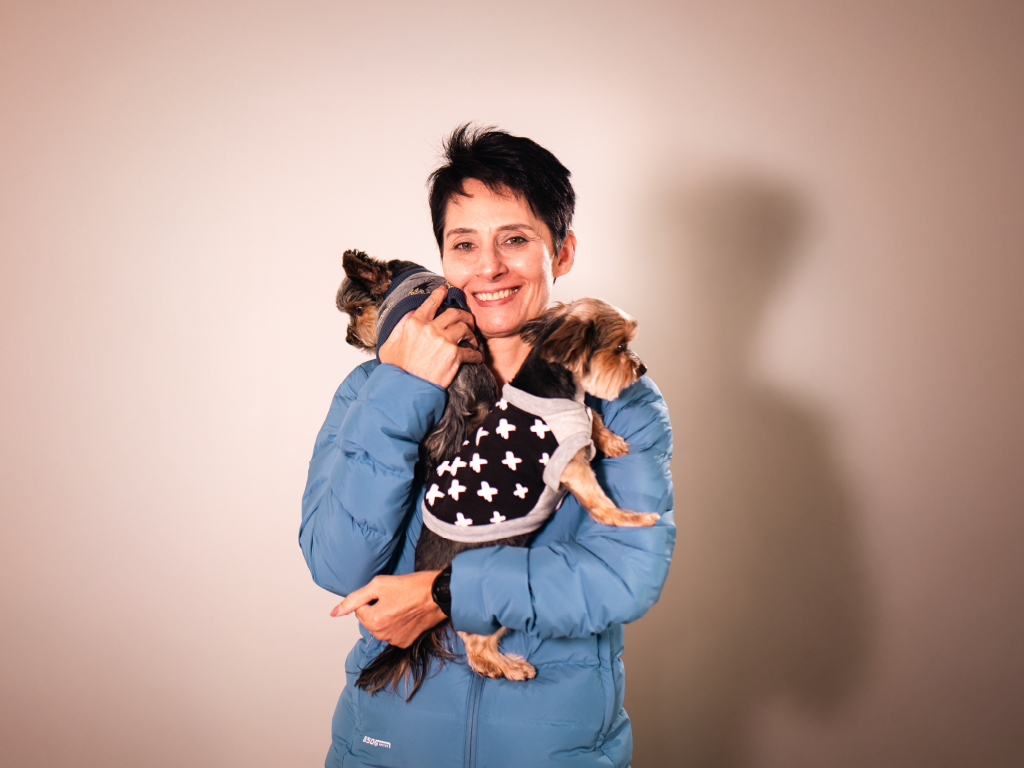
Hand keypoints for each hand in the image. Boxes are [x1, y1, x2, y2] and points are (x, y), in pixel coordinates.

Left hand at [330, 570, 445, 647]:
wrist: (439, 594)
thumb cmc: (412, 586)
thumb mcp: (378, 584)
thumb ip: (353, 598)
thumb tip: (334, 612)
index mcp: (373, 621)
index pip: (359, 608)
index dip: (371, 596)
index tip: (386, 592)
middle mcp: (382, 635)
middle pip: (368, 619)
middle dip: (376, 608)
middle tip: (394, 597)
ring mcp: (394, 640)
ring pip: (380, 626)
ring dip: (386, 616)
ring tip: (402, 604)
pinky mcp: (405, 642)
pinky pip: (392, 632)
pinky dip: (397, 624)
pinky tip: (408, 614)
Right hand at [378, 285, 482, 388]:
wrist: (405, 389)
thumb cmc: (396, 370)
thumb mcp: (388, 346)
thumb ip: (397, 330)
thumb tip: (405, 320)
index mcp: (414, 324)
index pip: (430, 303)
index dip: (440, 294)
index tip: (445, 290)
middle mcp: (430, 329)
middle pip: (455, 313)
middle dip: (465, 316)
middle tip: (468, 322)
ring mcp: (444, 341)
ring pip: (465, 328)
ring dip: (471, 334)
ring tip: (472, 341)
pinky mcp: (454, 356)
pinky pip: (471, 351)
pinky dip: (476, 355)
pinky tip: (476, 357)